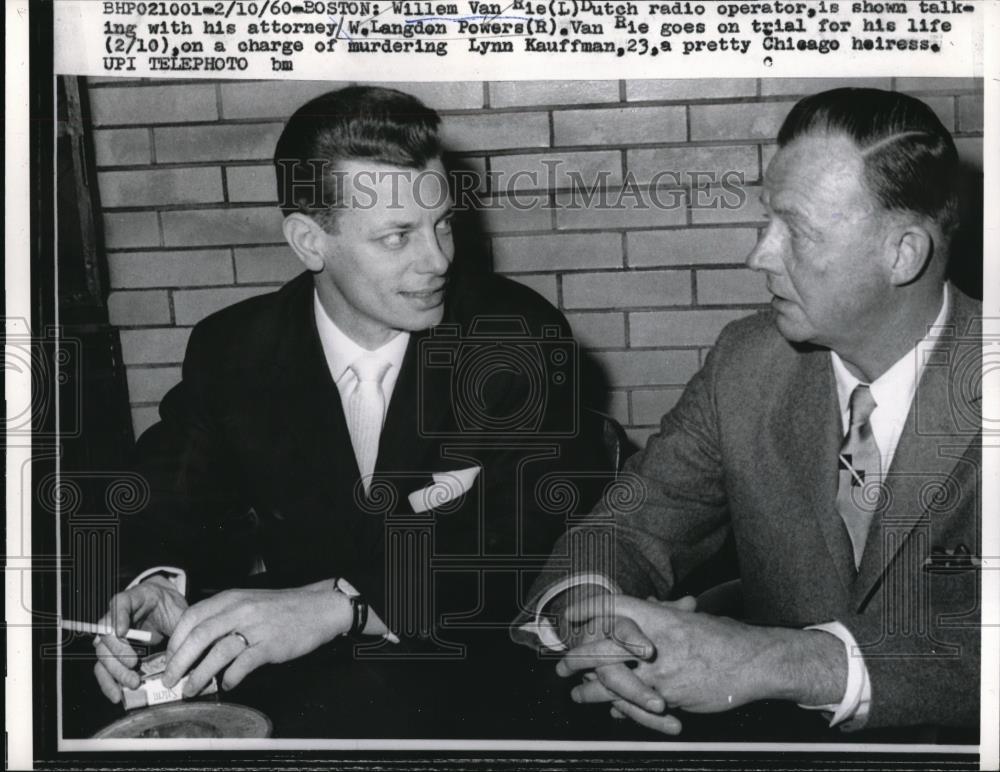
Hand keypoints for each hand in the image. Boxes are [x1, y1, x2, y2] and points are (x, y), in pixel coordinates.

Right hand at [92, 576, 186, 702]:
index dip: (118, 617)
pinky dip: (109, 682)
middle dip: (118, 652)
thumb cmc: (170, 608)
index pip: (119, 603)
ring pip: (103, 654)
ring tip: (132, 684)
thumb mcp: (178, 610)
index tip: (122, 631)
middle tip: (134, 665)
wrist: (167, 610)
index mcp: (133, 599)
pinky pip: (104, 668)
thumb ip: (180, 624)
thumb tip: (186, 647)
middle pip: (106, 633)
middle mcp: (116, 618)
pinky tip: (117, 695)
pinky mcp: (114, 654)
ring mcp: (112, 637)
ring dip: (115, 671)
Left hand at [161, 580, 350, 695]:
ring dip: (199, 675)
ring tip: (191, 689)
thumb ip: (223, 617)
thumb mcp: (248, 603)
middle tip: (170, 680)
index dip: (175, 641)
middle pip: (198, 636)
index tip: (169, 658)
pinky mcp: (271, 645)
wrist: (319, 608)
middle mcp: (240, 610)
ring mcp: (256, 627)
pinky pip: (242, 665)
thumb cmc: (282, 608)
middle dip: (179, 663)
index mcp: (231, 598)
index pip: (191, 617)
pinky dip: (230, 678)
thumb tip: (194, 644)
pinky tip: (228, 684)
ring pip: (217, 653)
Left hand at [560, 596, 844, 717]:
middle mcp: (654, 640)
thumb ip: (662, 610)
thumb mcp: (690, 618)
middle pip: (602, 645)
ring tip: (577, 694)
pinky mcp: (669, 696)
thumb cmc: (723, 637)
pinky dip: (619, 707)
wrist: (754, 662)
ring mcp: (660, 670)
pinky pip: (634, 704)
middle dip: (576, 657)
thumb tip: (643, 600)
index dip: (587, 610)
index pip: (612, 606)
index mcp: (659, 615)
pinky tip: (610, 709)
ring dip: (590, 689)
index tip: (570, 616)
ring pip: (612, 680)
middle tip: (560, 666)